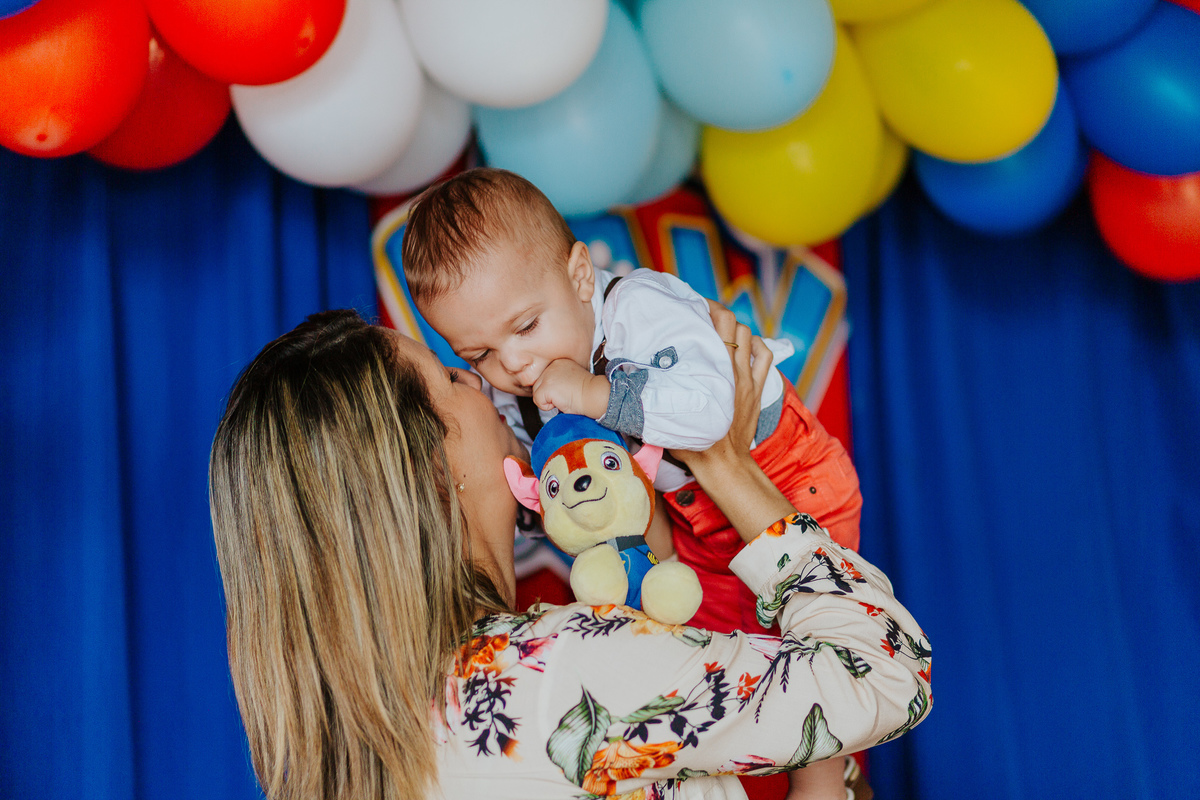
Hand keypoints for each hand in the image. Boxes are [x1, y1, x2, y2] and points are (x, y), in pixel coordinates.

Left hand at [532, 359, 610, 417]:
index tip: (567, 391)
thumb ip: (558, 380)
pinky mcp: (547, 386)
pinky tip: (561, 401)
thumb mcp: (570, 380)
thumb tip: (548, 391)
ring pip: (536, 393)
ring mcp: (548, 375)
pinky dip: (548, 407)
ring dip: (548, 400)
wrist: (595, 395)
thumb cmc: (587, 392)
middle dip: (549, 395)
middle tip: (565, 395)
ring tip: (564, 397)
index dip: (553, 390)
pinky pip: (538, 402)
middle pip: (538, 385)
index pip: (544, 378)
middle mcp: (552, 365)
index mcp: (559, 362)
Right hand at [669, 300, 772, 473]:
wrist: (724, 465)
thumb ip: (656, 395)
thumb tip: (630, 379)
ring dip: (737, 330)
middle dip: (720, 314)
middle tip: (704, 314)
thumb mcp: (670, 415)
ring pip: (750, 337)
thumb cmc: (695, 444)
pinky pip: (765, 358)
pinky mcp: (757, 391)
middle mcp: (734, 370)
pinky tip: (748, 348)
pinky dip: (758, 347)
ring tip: (721, 332)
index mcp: (714, 371)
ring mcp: (748, 380)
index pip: (720, 323)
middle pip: (734, 324)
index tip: (694, 305)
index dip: (709, 307)